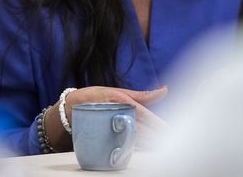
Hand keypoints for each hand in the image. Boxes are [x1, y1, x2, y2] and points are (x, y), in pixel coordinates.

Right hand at [45, 85, 171, 150]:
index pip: (147, 117)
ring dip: (150, 145)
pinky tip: (146, 152)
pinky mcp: (105, 138)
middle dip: (159, 138)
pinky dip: (136, 149)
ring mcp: (111, 129)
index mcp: (123, 103)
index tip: (172, 133)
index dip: (160, 126)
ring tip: (164, 149)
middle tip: (174, 144)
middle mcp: (118, 116)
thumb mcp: (118, 91)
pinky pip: (124, 145)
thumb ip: (143, 95)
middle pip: (143, 132)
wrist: (68, 110)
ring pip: (135, 140)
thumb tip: (165, 90)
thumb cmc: (95, 97)